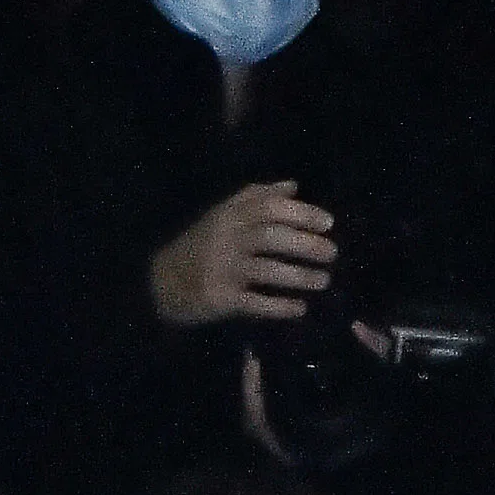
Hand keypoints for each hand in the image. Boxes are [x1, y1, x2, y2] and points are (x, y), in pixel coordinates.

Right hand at [148, 178, 336, 327]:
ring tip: (324, 281)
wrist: (161, 282)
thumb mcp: (223, 214)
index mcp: (229, 216)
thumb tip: (293, 186)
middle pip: (271, 237)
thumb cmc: (201, 245)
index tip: (328, 224)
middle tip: (332, 253)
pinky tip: (299, 308)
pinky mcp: (219, 298)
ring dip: (299, 277)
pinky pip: (255, 303)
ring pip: (266, 270)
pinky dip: (280, 306)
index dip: (302, 213)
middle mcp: (226, 240)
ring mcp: (222, 270)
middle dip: (306, 244)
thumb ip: (257, 197)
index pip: (270, 208)